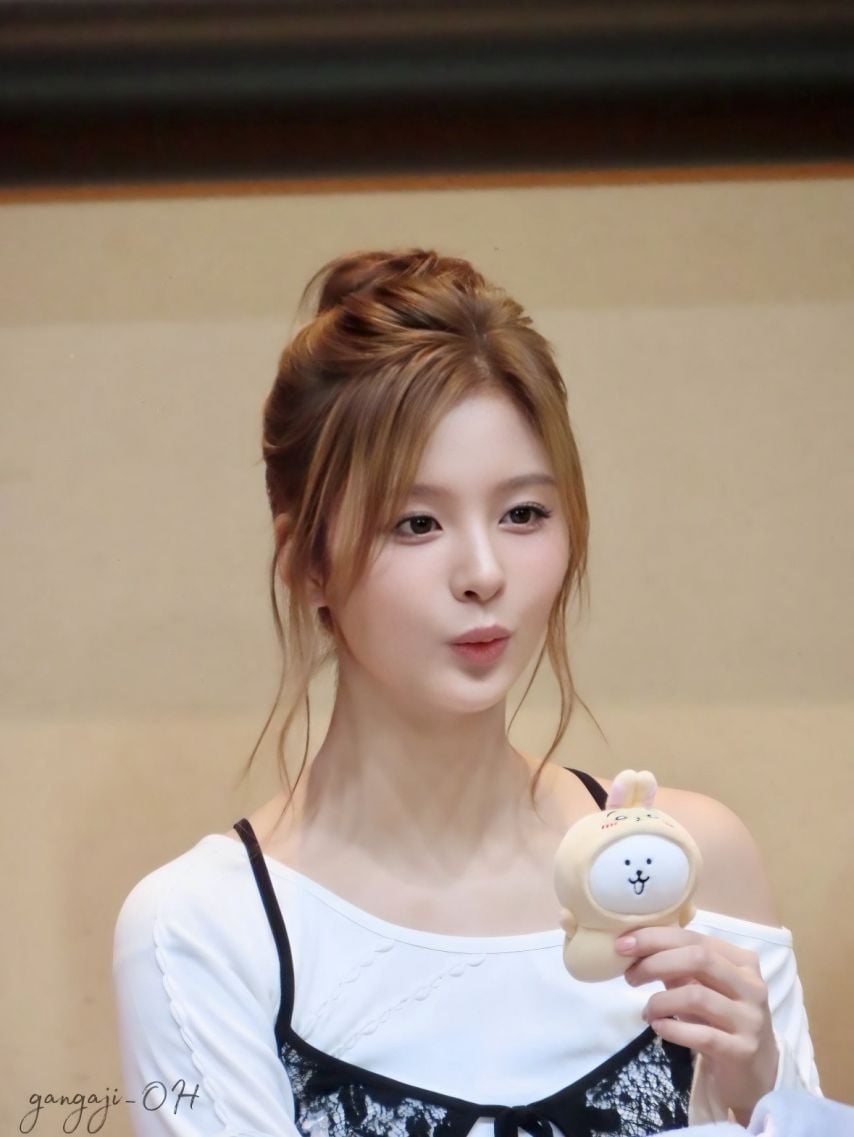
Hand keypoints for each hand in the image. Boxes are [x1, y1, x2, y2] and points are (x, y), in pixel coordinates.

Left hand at [616, 926, 777, 1123]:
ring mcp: (750, 1019)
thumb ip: (678, 966)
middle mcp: (751, 985)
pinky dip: (673, 1028)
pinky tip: (658, 1027)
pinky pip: (703, 1035)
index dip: (655, 938)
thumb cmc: (721, 1021)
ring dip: (660, 1001)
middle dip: (656, 963)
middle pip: (698, 959)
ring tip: (646, 1011)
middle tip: (630, 976)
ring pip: (697, 996)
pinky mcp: (743, 1051)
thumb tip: (635, 946)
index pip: (694, 938)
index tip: (623, 944)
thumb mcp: (703, 987)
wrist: (755, 1074)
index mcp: (741, 962)